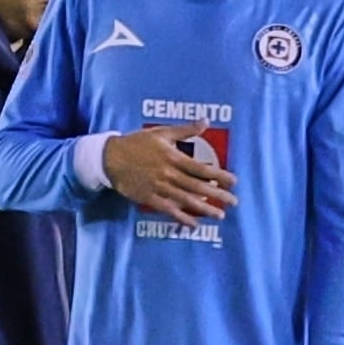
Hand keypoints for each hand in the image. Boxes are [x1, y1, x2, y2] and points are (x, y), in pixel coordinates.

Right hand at [104, 125, 237, 223]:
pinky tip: (194, 224)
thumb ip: (185, 130)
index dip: (219, 176)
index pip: (201, 169)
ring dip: (204, 209)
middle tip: (234, 201)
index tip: (234, 181)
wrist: (110, 157)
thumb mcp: (162, 133)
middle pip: (197, 187)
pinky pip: (168, 210)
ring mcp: (158, 188)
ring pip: (185, 200)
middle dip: (217, 195)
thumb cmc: (137, 143)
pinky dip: (182, 217)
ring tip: (220, 215)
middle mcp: (168, 174)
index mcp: (173, 158)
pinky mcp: (148, 198)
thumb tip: (205, 121)